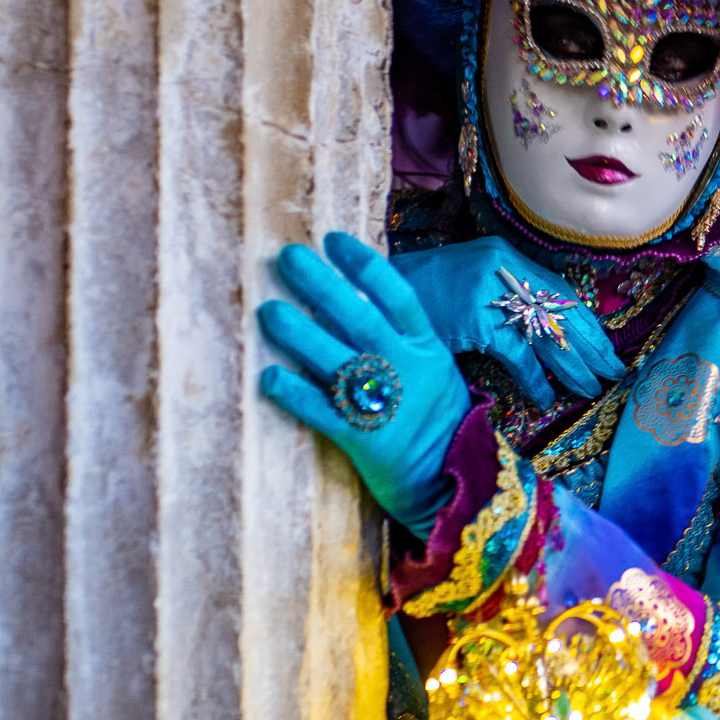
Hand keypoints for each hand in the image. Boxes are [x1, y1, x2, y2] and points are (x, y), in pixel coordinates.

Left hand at [258, 232, 469, 536]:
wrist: (451, 479)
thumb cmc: (435, 417)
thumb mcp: (433, 369)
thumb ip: (401, 338)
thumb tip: (355, 297)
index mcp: (427, 348)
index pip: (397, 297)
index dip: (365, 266)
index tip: (333, 239)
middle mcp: (407, 369)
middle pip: (361, 319)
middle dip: (322, 285)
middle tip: (287, 257)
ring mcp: (387, 404)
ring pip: (338, 360)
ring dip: (300, 334)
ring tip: (268, 311)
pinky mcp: (365, 439)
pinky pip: (324, 412)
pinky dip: (296, 394)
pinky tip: (269, 377)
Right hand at [392, 237, 622, 409]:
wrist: (372, 293)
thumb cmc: (421, 295)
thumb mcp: (468, 287)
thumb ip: (503, 299)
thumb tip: (544, 331)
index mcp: (505, 256)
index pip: (559, 290)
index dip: (586, 322)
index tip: (605, 346)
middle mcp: (501, 268)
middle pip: (560, 311)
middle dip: (590, 345)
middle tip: (613, 370)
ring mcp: (487, 291)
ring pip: (545, 334)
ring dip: (571, 366)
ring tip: (591, 387)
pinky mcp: (473, 317)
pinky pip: (516, 354)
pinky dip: (533, 379)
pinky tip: (544, 397)